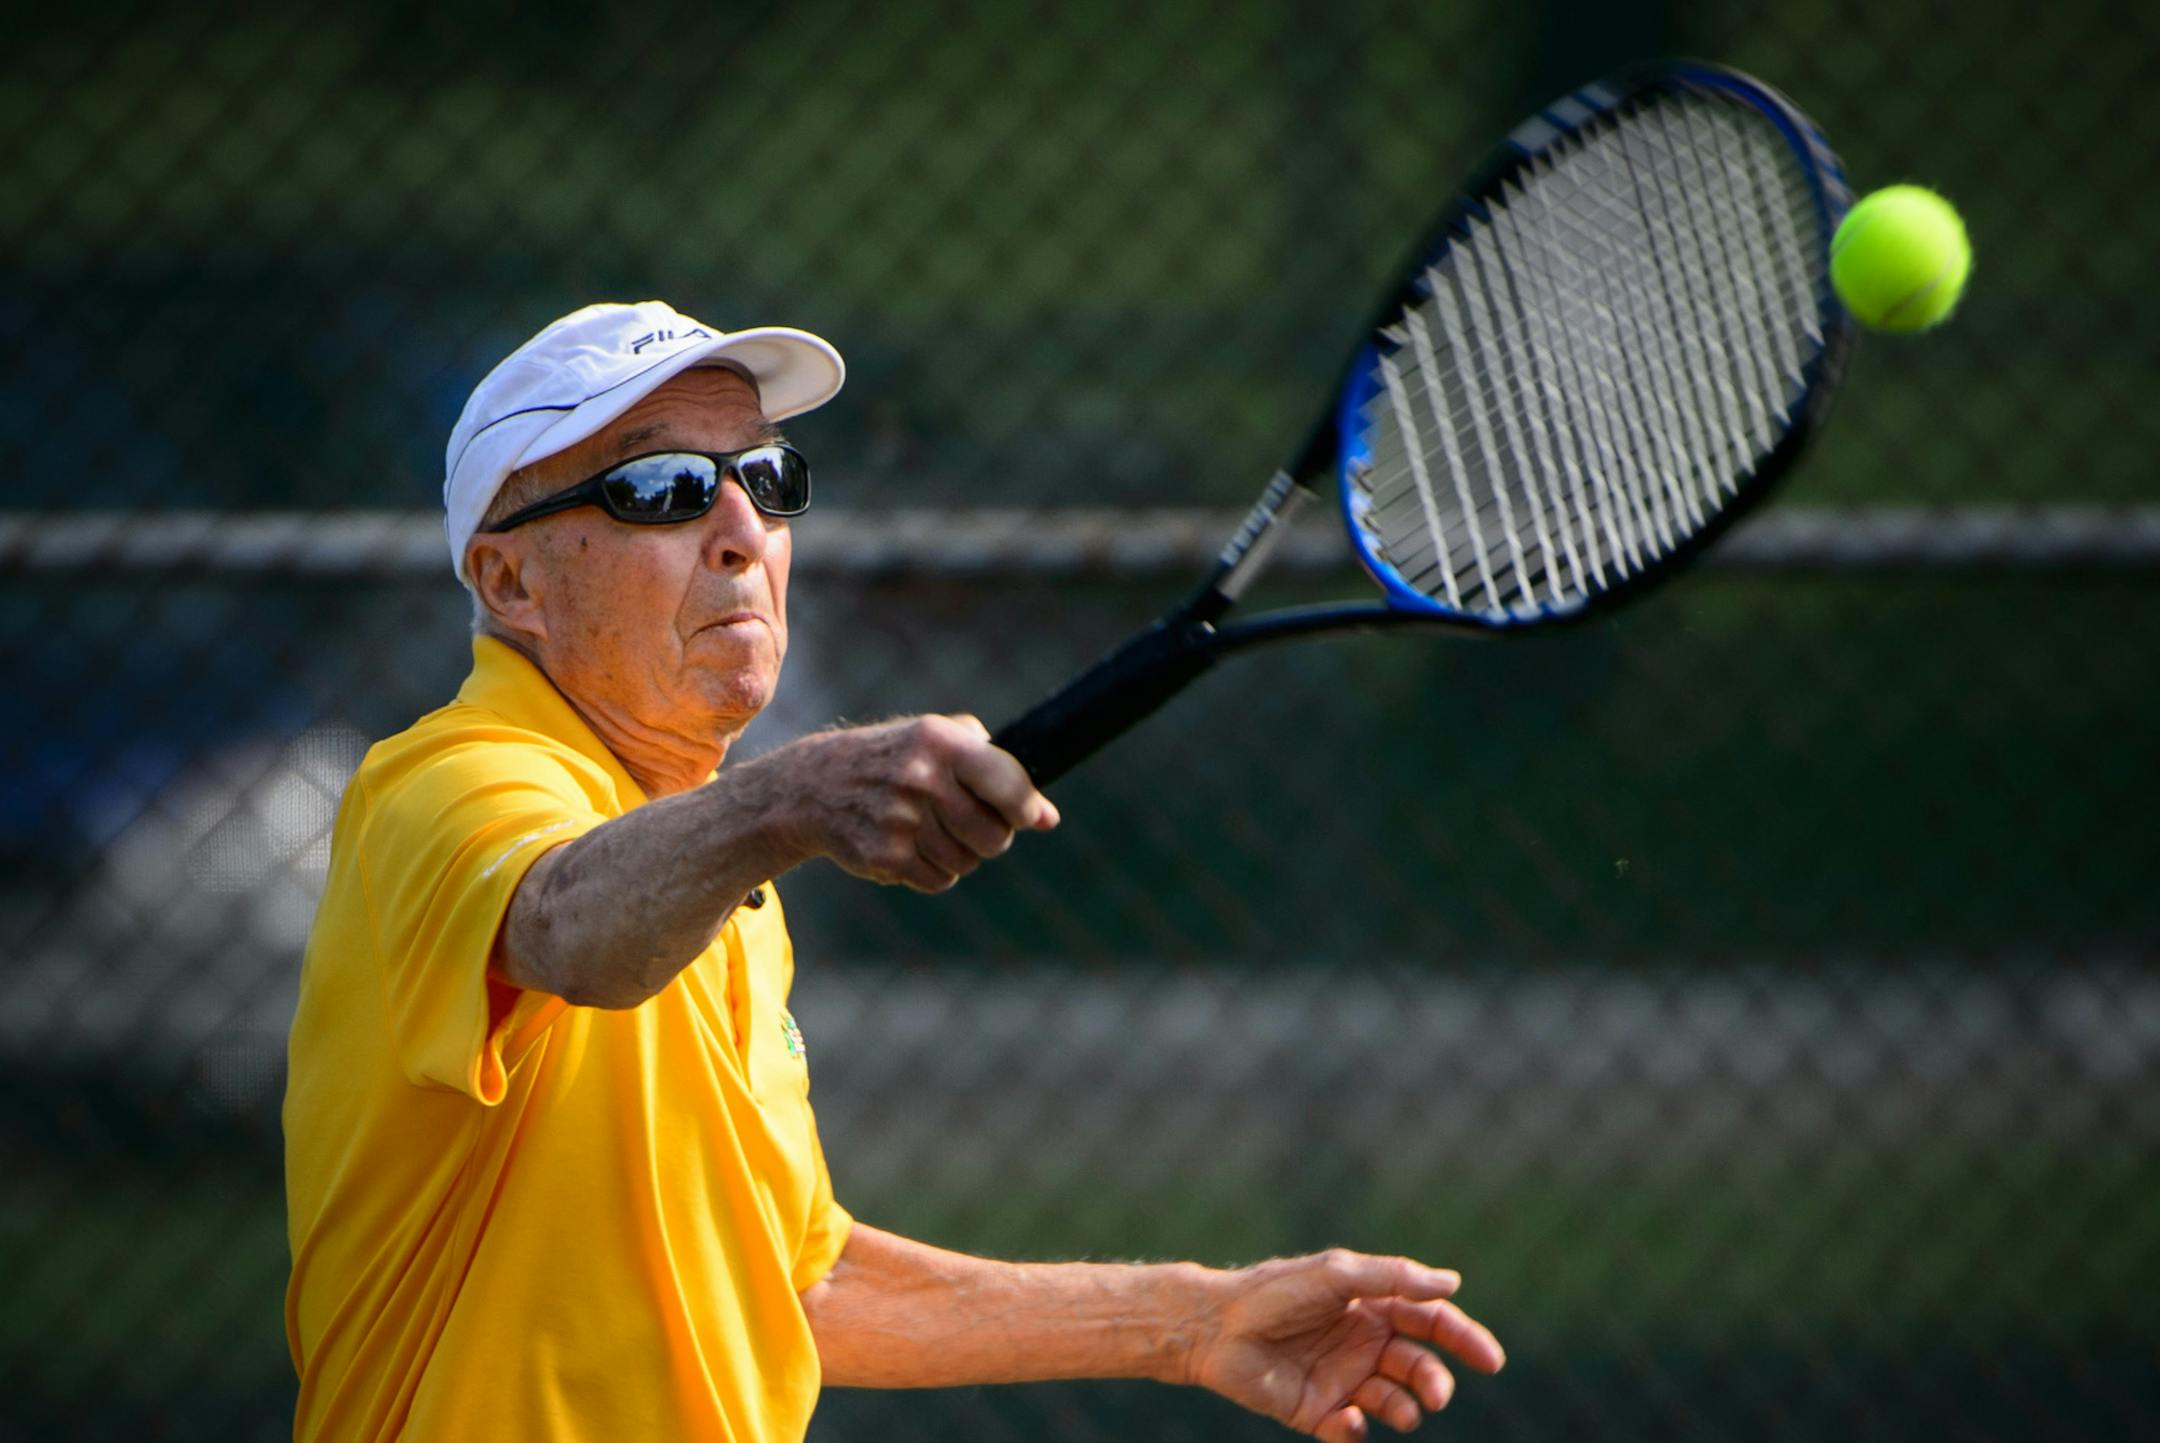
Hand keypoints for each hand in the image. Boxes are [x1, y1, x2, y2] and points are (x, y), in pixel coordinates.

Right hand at [778, 714, 1058, 891]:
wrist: (814, 786)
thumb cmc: (894, 759)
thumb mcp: (936, 738)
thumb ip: (995, 766)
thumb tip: (1047, 817)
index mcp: (938, 741)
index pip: (1007, 783)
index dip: (1027, 807)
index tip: (1033, 816)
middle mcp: (920, 777)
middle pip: (994, 836)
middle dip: (992, 837)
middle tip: (971, 824)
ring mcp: (900, 819)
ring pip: (967, 863)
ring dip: (960, 854)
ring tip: (931, 830)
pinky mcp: (884, 855)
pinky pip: (939, 880)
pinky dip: (934, 871)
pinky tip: (910, 846)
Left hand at [1185, 1250, 1504, 1440]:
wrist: (1215, 1326)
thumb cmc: (1275, 1292)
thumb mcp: (1336, 1275)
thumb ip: (1392, 1278)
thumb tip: (1452, 1283)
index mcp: (1373, 1307)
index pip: (1430, 1322)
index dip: (1464, 1338)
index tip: (1491, 1361)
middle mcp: (1364, 1344)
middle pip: (1420, 1366)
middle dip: (1436, 1381)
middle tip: (1437, 1395)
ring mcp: (1343, 1379)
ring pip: (1395, 1401)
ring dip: (1406, 1408)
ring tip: (1400, 1410)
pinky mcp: (1318, 1412)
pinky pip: (1352, 1430)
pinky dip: (1358, 1431)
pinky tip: (1349, 1419)